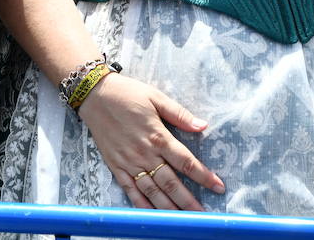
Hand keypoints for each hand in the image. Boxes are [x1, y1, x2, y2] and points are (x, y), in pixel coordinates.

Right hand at [75, 73, 224, 209]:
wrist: (95, 95)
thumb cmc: (128, 94)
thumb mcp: (156, 97)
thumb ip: (179, 114)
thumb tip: (202, 126)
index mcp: (158, 136)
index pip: (186, 162)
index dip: (204, 176)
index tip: (218, 186)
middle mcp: (145, 154)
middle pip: (171, 183)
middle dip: (189, 201)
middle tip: (202, 215)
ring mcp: (129, 162)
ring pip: (152, 191)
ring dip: (169, 208)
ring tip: (182, 220)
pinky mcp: (116, 166)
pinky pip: (130, 190)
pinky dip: (142, 205)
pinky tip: (152, 215)